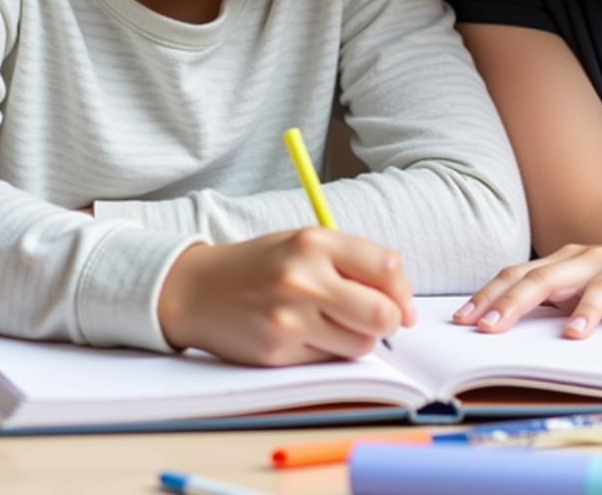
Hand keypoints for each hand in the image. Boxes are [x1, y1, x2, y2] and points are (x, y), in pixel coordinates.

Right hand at [158, 228, 414, 365]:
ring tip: (337, 324)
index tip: (402, 303)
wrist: (197, 290)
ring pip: (361, 343)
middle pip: (382, 313)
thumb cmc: (261, 265)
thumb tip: (402, 303)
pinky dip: (330, 351)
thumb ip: (352, 261)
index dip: (403, 291)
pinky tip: (307, 334)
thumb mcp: (304, 244)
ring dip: (360, 338)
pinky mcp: (279, 352)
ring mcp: (290, 318)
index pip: (387, 267)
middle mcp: (303, 278)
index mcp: (314, 242)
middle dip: (391, 321)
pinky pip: (330, 360)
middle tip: (382, 321)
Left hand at [453, 230, 601, 339]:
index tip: (463, 319)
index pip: (520, 275)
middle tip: (489, 329)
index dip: (490, 295)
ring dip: (586, 311)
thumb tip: (509, 318)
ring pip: (601, 288)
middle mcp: (592, 261)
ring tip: (571, 335)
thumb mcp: (589, 281)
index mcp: (569, 260)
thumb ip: (558, 295)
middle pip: (547, 279)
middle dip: (514, 304)